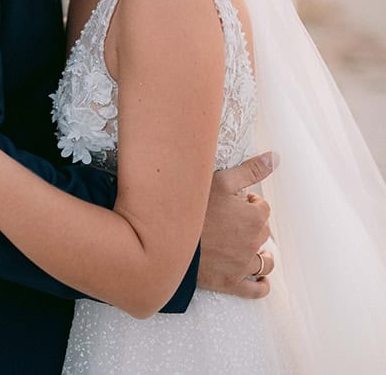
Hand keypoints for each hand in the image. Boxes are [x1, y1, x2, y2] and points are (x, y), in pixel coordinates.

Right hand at [198, 152, 276, 297]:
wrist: (169, 240)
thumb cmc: (195, 207)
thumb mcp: (222, 181)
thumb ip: (251, 170)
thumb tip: (275, 157)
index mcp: (254, 217)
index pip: (261, 207)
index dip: (248, 202)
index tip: (232, 202)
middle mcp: (254, 242)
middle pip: (262, 231)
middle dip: (250, 224)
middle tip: (229, 219)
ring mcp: (244, 265)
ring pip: (264, 260)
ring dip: (259, 252)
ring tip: (245, 245)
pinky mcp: (233, 283)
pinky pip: (256, 289)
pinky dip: (261, 284)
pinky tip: (260, 279)